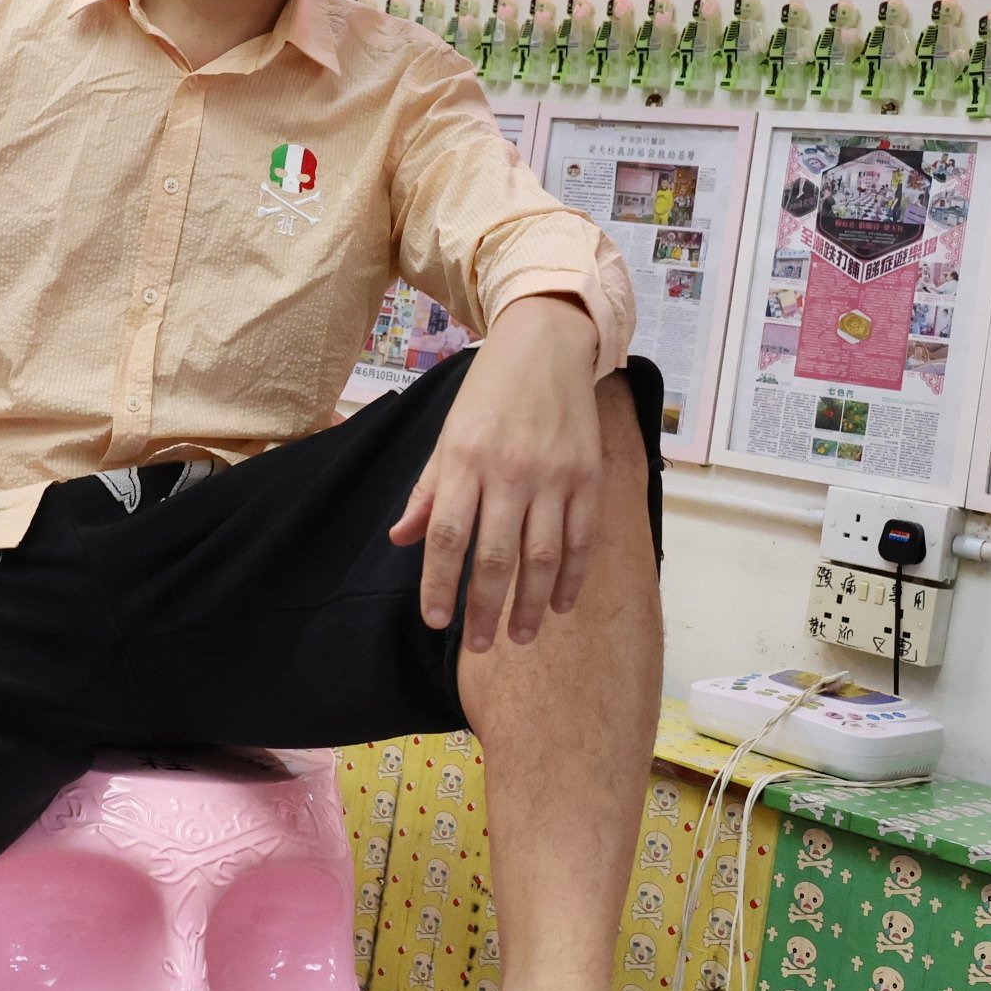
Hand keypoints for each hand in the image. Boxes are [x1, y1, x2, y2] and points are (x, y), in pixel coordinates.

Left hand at [390, 295, 607, 652]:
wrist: (548, 344)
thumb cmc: (489, 392)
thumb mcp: (448, 434)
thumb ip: (428, 490)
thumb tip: (402, 540)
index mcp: (465, 460)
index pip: (448, 536)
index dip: (440, 585)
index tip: (436, 621)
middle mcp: (509, 471)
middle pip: (495, 556)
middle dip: (484, 609)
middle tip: (478, 646)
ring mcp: (554, 475)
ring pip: (542, 557)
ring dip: (531, 605)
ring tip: (521, 637)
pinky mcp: (589, 476)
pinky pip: (582, 539)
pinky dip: (572, 577)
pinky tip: (561, 605)